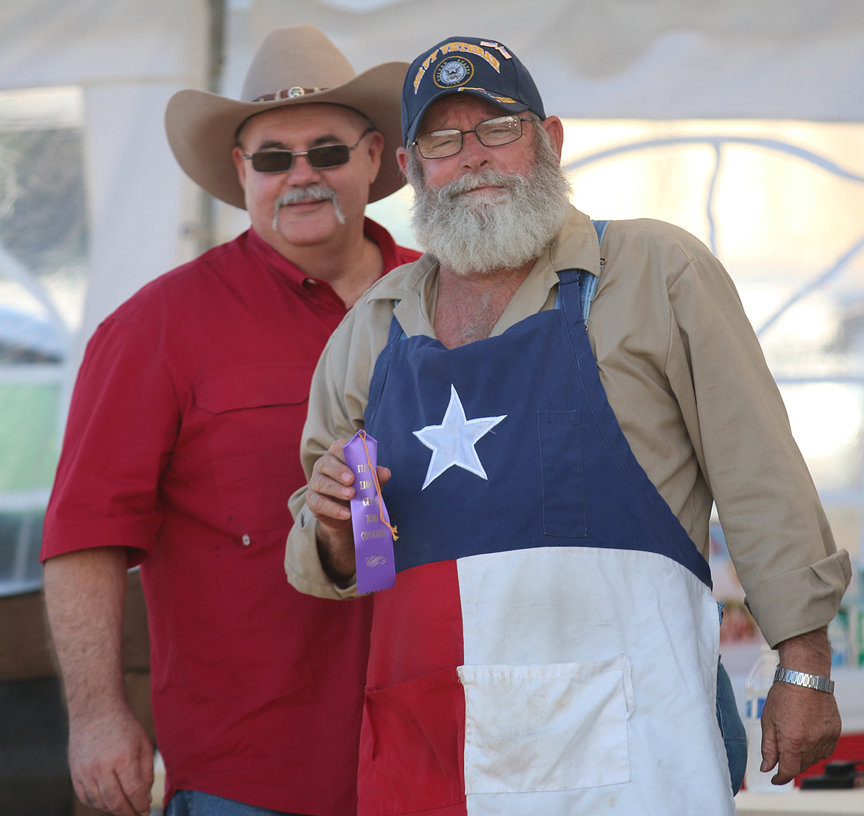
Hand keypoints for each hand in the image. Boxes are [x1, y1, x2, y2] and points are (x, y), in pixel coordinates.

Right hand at [68, 704, 153, 815]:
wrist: (96, 711)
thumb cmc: (124, 726)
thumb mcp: (144, 743)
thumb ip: (147, 771)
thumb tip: (145, 797)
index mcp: (123, 757)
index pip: (133, 792)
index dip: (141, 805)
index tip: (146, 811)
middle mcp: (102, 767)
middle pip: (115, 802)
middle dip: (127, 813)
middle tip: (136, 814)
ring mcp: (86, 771)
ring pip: (99, 802)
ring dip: (113, 809)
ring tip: (124, 807)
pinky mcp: (75, 773)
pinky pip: (86, 797)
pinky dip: (97, 803)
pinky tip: (108, 801)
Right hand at [305, 439, 390, 582]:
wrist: (351, 518)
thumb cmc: (364, 493)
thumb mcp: (374, 486)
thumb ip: (378, 478)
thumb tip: (386, 473)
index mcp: (339, 457)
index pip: (338, 447)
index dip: (345, 451)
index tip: (357, 459)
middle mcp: (324, 468)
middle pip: (325, 463)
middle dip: (338, 470)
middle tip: (353, 479)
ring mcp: (315, 485)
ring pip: (319, 483)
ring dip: (335, 489)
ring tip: (351, 495)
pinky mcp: (314, 503)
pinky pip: (318, 504)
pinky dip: (332, 508)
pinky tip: (346, 513)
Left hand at [758, 627, 840, 784]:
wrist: (805, 678)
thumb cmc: (783, 696)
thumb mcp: (768, 721)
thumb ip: (768, 747)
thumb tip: (766, 768)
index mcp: (793, 741)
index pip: (789, 771)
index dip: (780, 778)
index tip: (774, 778)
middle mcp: (812, 743)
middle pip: (801, 766)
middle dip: (789, 764)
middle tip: (781, 753)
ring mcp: (826, 738)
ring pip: (814, 759)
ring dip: (803, 757)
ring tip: (794, 739)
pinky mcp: (835, 733)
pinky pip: (825, 750)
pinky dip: (815, 749)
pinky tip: (807, 736)